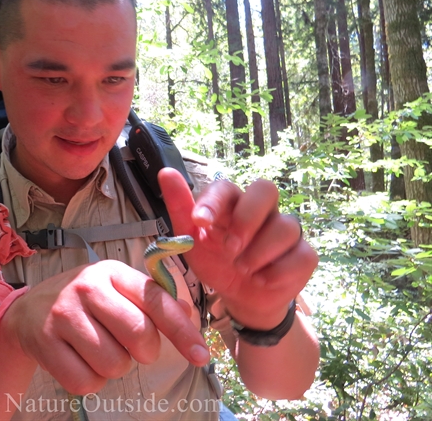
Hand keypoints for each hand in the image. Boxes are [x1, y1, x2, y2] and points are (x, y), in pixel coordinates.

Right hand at [4, 260, 209, 394]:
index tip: (202, 355)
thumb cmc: (86, 301)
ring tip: (101, 349)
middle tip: (132, 348)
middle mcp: (87, 287)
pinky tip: (82, 361)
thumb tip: (188, 312)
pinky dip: (92, 381)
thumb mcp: (117, 288)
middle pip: (139, 335)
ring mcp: (63, 315)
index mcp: (111, 271)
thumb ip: (153, 299)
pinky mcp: (44, 343)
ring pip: (114, 363)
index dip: (182, 331)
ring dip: (116, 366)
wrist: (27, 311)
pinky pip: (86, 382)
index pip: (156, 300)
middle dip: (145, 352)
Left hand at [159, 168, 317, 329]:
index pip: (227, 187)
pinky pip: (302, 255)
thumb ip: (180, 206)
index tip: (200, 222)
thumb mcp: (191, 239)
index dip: (214, 201)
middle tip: (229, 247)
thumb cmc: (215, 261)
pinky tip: (261, 280)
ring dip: (259, 253)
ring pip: (286, 226)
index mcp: (232, 204)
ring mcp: (285, 232)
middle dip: (247, 218)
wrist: (238, 297)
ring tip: (241, 269)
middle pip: (266, 189)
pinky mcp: (303, 256)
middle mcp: (261, 211)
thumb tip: (166, 172)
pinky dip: (279, 272)